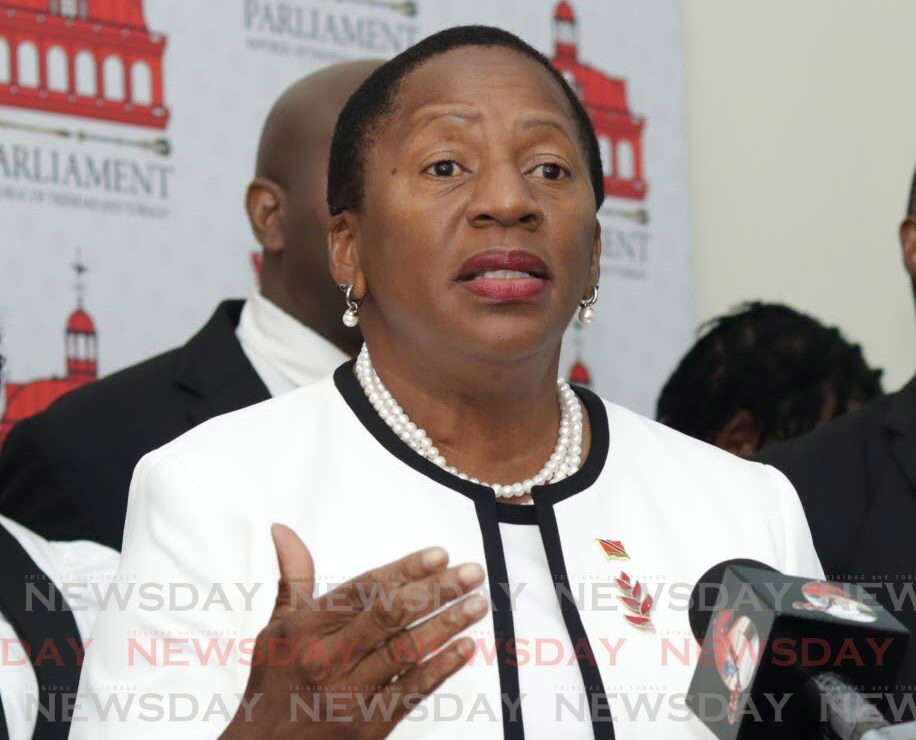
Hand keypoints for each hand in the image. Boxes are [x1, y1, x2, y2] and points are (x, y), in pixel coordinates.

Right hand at [219, 524, 487, 738]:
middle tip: (471, 573)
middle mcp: (327, 657)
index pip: (364, 589)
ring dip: (447, 625)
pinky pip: (411, 692)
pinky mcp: (367, 725)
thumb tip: (284, 529)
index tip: (440, 555)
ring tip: (477, 604)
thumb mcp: (277, 627)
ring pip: (406, 651)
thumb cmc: (275, 683)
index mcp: (306, 628)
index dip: (405, 569)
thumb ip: (294, 576)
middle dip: (437, 591)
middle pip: (391, 615)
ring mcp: (348, 693)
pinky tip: (465, 648)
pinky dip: (441, 669)